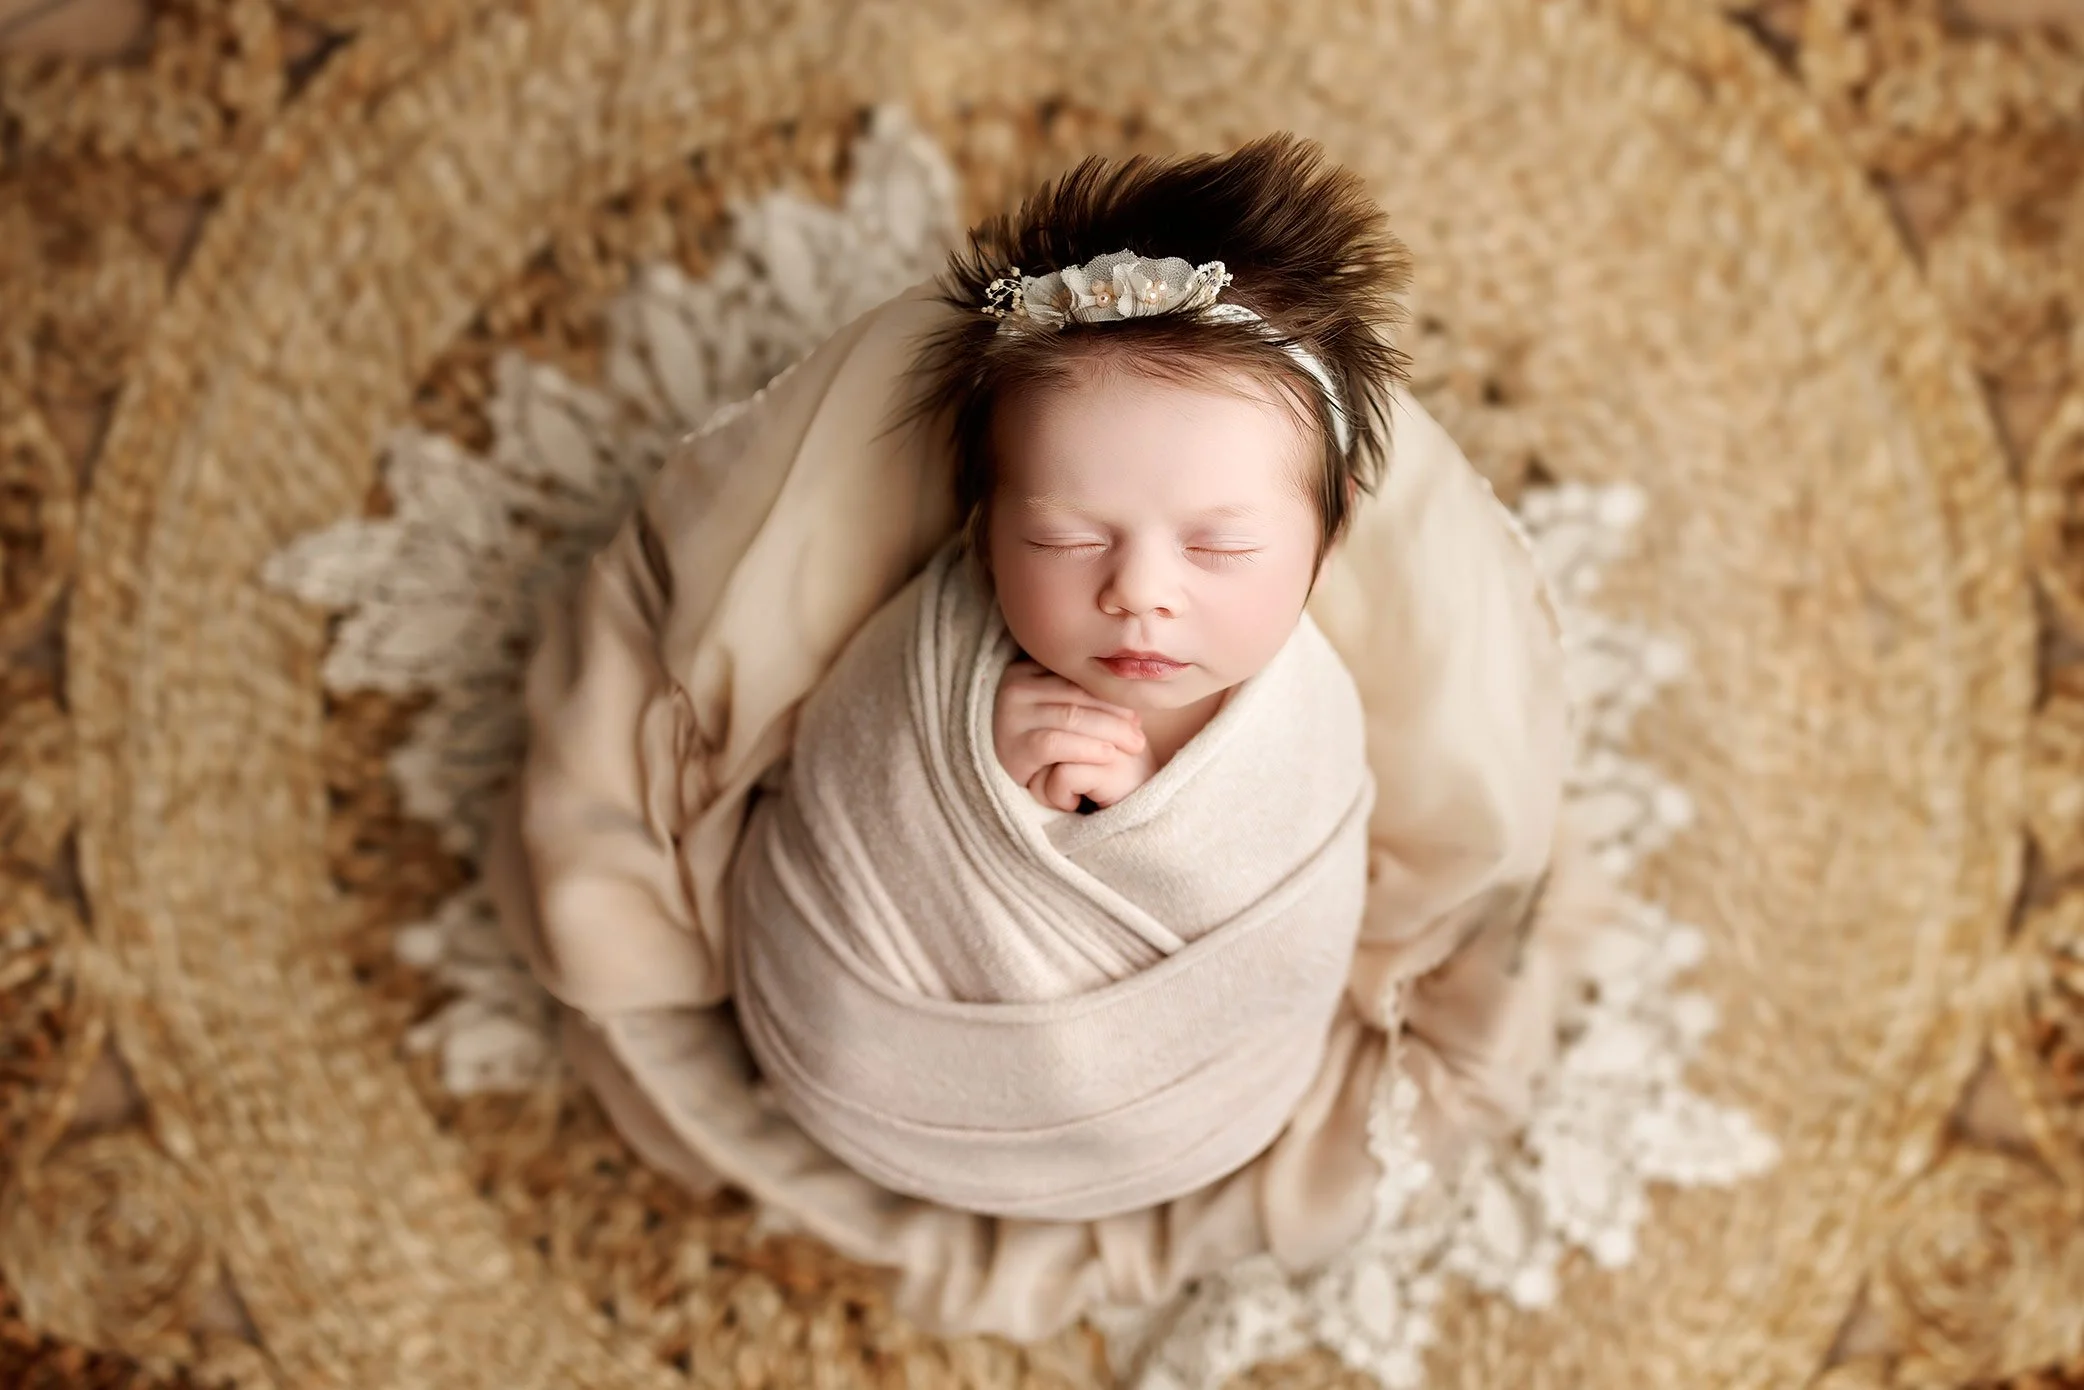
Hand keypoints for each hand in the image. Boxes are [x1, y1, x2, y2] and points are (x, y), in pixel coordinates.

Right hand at [993, 660, 1150, 809]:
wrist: (1012, 783)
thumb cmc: (1044, 739)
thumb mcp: (1058, 707)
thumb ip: (1080, 690)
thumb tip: (1131, 673)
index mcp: (1026, 668)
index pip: (1078, 676)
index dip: (1111, 692)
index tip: (1137, 709)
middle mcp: (1013, 687)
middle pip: (1077, 694)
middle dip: (1115, 712)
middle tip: (1140, 729)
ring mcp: (1009, 716)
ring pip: (1071, 717)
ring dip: (1110, 731)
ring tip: (1134, 744)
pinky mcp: (1012, 747)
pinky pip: (1055, 743)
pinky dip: (1085, 749)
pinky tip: (1108, 754)